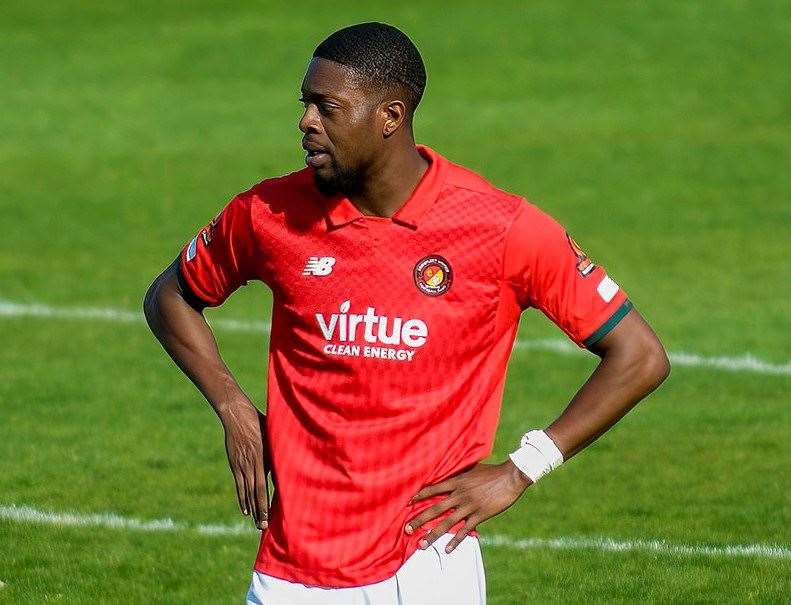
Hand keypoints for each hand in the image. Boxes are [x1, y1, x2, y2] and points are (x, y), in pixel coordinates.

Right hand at [220, 401, 269, 529]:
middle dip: (261, 511)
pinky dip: (242, 498)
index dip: (269, 502)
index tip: (274, 515)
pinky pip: (239, 485)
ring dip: (252, 509)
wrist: (237, 414)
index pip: (267, 486)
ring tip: (256, 523)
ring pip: (247, 492)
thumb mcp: (274, 436)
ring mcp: (242, 466)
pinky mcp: (235, 464)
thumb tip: (291, 462)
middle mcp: (253, 464)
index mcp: (265, 457)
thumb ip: (280, 450)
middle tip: (263, 528)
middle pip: (257, 493)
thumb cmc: (260, 422)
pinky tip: (245, 510)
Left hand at [405, 460, 531, 552]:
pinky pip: (465, 530)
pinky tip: (448, 549)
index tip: (406, 503)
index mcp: (457, 481)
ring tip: (421, 545)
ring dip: (433, 535)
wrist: (511, 476)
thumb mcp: (472, 468)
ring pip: (447, 523)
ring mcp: (469, 506)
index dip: (418, 496)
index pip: (432, 488)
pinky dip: (456, 541)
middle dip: (419, 520)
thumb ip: (460, 473)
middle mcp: (460, 495)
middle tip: (406, 529)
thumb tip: (450, 472)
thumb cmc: (492, 470)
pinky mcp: (480, 515)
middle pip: (435, 509)